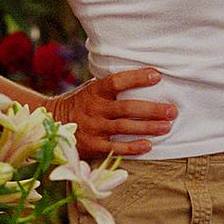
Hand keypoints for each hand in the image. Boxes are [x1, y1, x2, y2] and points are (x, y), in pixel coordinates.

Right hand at [47, 68, 176, 157]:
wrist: (51, 124)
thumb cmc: (81, 104)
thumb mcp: (91, 90)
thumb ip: (111, 87)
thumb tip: (144, 76)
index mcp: (94, 91)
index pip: (116, 81)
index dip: (136, 78)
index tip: (157, 76)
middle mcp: (94, 108)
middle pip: (126, 107)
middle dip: (151, 109)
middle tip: (172, 111)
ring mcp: (93, 127)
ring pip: (123, 127)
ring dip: (147, 127)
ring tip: (167, 127)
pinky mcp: (92, 145)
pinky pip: (114, 148)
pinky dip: (132, 147)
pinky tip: (148, 145)